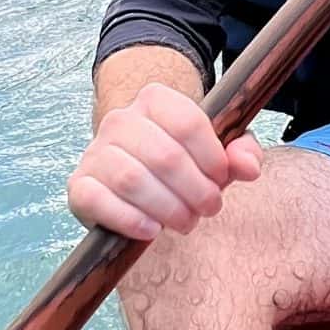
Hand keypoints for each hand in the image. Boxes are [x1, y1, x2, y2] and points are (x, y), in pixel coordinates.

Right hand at [66, 82, 263, 241]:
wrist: (134, 170)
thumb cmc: (182, 161)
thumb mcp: (217, 151)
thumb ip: (241, 153)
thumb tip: (249, 167)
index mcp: (155, 100)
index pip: (189, 122)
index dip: (212, 158)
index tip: (222, 179)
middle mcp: (119, 120)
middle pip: (165, 156)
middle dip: (195, 190)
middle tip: (208, 208)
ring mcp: (95, 152)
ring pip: (132, 179)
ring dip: (168, 208)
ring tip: (185, 221)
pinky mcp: (79, 186)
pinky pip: (98, 201)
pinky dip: (129, 219)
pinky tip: (151, 230)